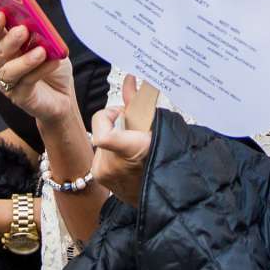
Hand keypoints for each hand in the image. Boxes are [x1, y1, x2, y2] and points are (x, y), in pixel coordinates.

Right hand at [0, 13, 81, 126]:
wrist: (63, 96)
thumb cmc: (52, 67)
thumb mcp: (50, 45)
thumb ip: (43, 35)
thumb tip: (39, 24)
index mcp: (7, 47)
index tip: (1, 14)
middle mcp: (3, 64)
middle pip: (0, 51)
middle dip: (10, 40)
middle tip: (22, 30)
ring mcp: (9, 82)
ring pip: (9, 70)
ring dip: (25, 59)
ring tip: (41, 51)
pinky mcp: (19, 97)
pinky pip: (27, 82)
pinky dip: (40, 71)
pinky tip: (53, 62)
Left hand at [89, 76, 158, 207]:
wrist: (168, 191)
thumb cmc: (166, 159)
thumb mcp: (156, 127)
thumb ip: (138, 102)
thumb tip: (129, 79)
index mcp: (128, 151)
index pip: (101, 133)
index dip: (107, 116)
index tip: (122, 113)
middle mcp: (112, 166)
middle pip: (103, 130)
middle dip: (117, 127)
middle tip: (135, 131)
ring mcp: (104, 175)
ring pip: (102, 143)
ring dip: (116, 141)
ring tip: (135, 147)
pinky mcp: (102, 179)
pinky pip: (102, 156)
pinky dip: (113, 152)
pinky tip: (128, 158)